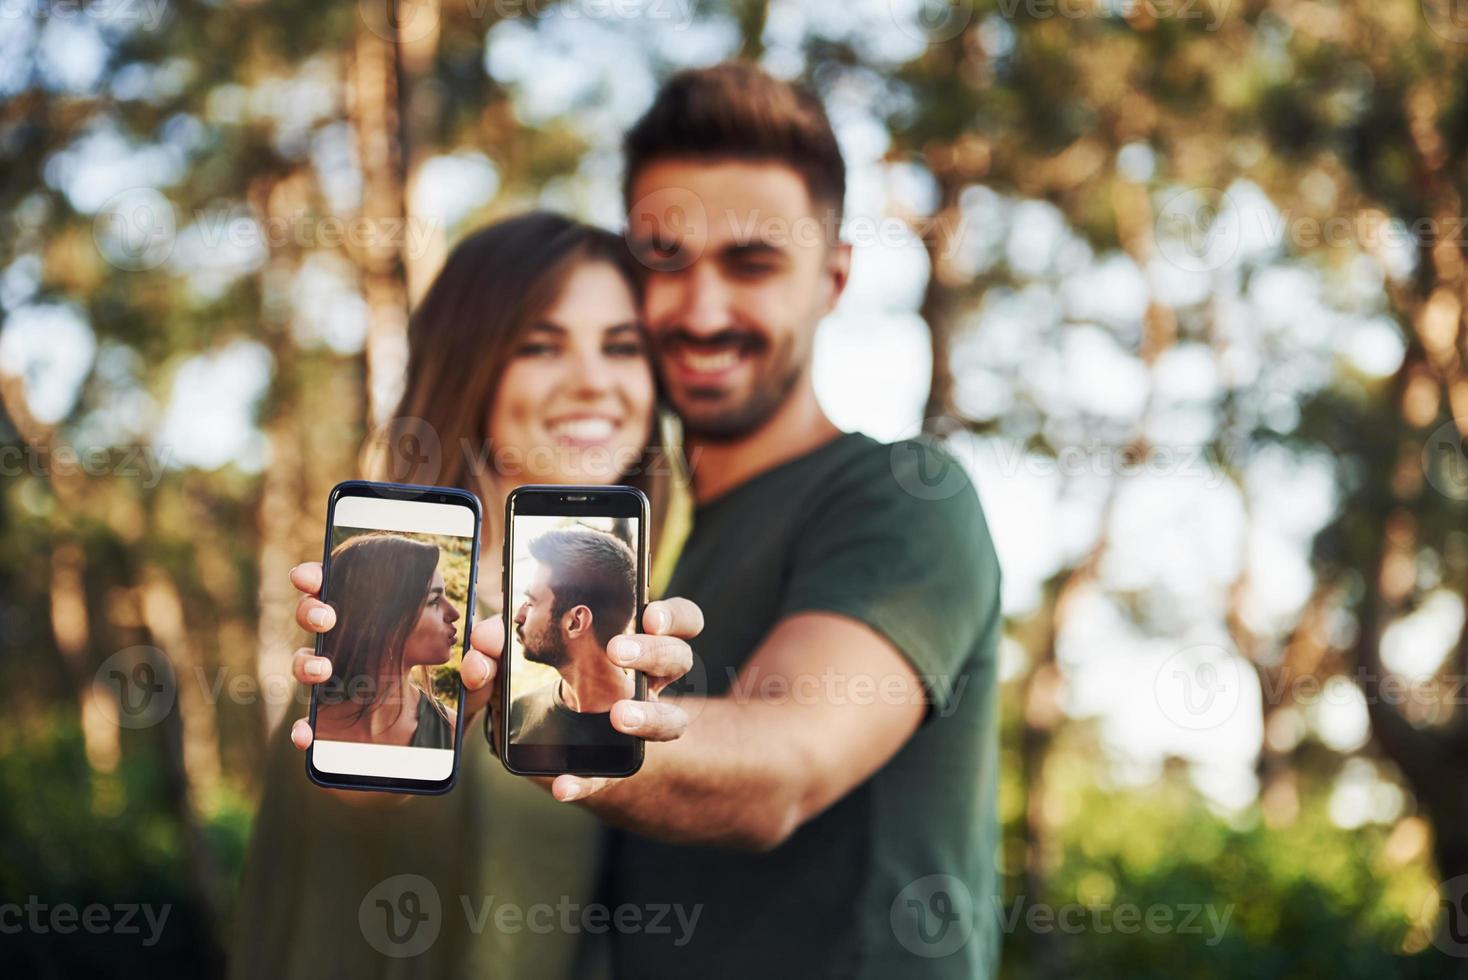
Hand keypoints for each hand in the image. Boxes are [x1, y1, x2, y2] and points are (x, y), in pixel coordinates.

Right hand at [283, 561, 494, 749]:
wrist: (419, 774)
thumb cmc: (441, 728)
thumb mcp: (473, 695)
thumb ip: (487, 667)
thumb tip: (484, 636)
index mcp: (382, 638)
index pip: (352, 598)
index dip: (328, 578)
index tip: (317, 571)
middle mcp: (351, 660)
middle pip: (317, 621)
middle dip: (312, 609)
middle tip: (327, 615)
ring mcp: (333, 696)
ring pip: (305, 665)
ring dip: (306, 663)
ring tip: (324, 671)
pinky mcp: (326, 732)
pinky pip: (304, 726)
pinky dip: (301, 728)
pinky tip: (307, 733)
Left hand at [463, 597, 702, 802]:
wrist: (551, 730)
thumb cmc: (552, 672)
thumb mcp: (524, 648)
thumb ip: (503, 638)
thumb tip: (486, 638)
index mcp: (639, 642)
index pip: (681, 622)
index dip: (675, 616)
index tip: (650, 615)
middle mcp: (652, 681)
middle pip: (678, 660)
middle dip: (654, 653)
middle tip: (618, 652)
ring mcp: (642, 722)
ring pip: (674, 719)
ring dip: (650, 715)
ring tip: (619, 717)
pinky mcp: (615, 763)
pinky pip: (612, 775)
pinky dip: (587, 780)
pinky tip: (564, 785)